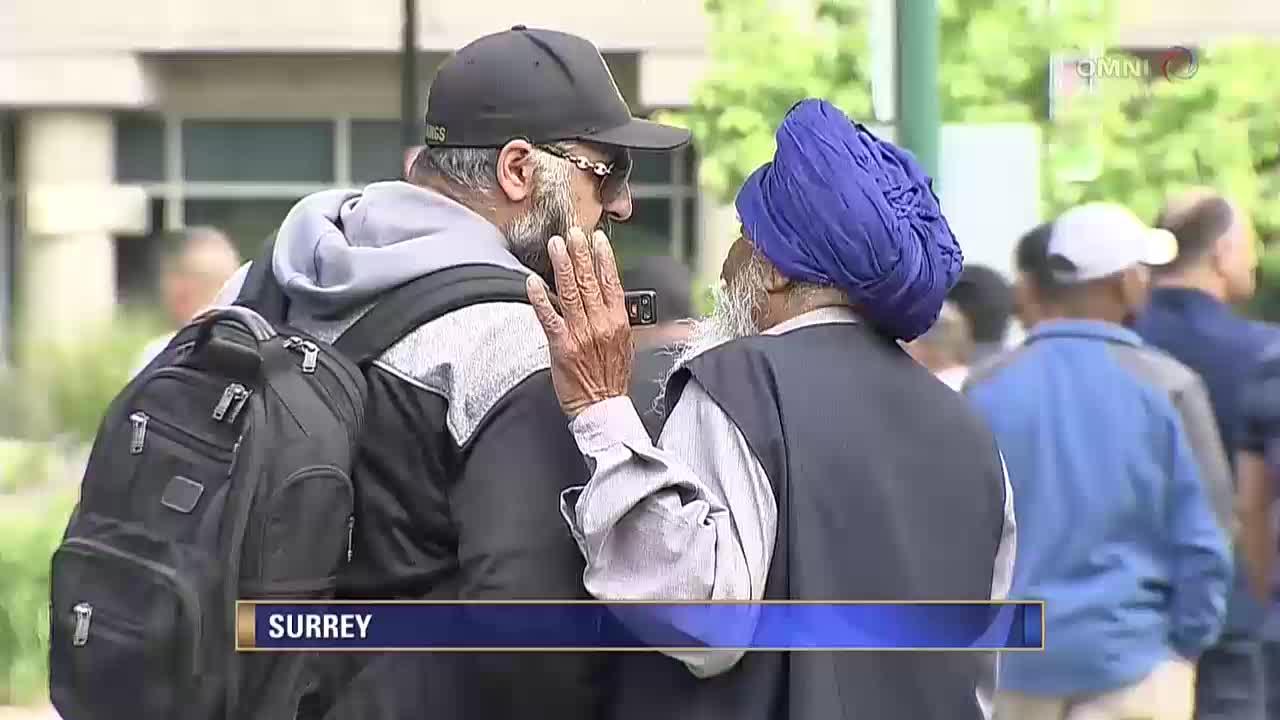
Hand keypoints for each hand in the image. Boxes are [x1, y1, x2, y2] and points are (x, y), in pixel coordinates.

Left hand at [527, 227, 633, 417]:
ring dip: (562, 266)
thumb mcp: (626, 345)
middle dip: (580, 254)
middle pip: (589, 282)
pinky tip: (533, 282)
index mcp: (618, 322)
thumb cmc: (612, 379)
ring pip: (570, 293)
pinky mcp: (562, 346)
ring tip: (556, 246)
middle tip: (572, 233)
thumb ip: (619, 319)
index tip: (597, 239)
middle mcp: (601, 324)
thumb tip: (614, 297)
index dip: (604, 258)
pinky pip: (549, 318)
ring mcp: (581, 334)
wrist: (602, 407)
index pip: (611, 282)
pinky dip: (541, 299)